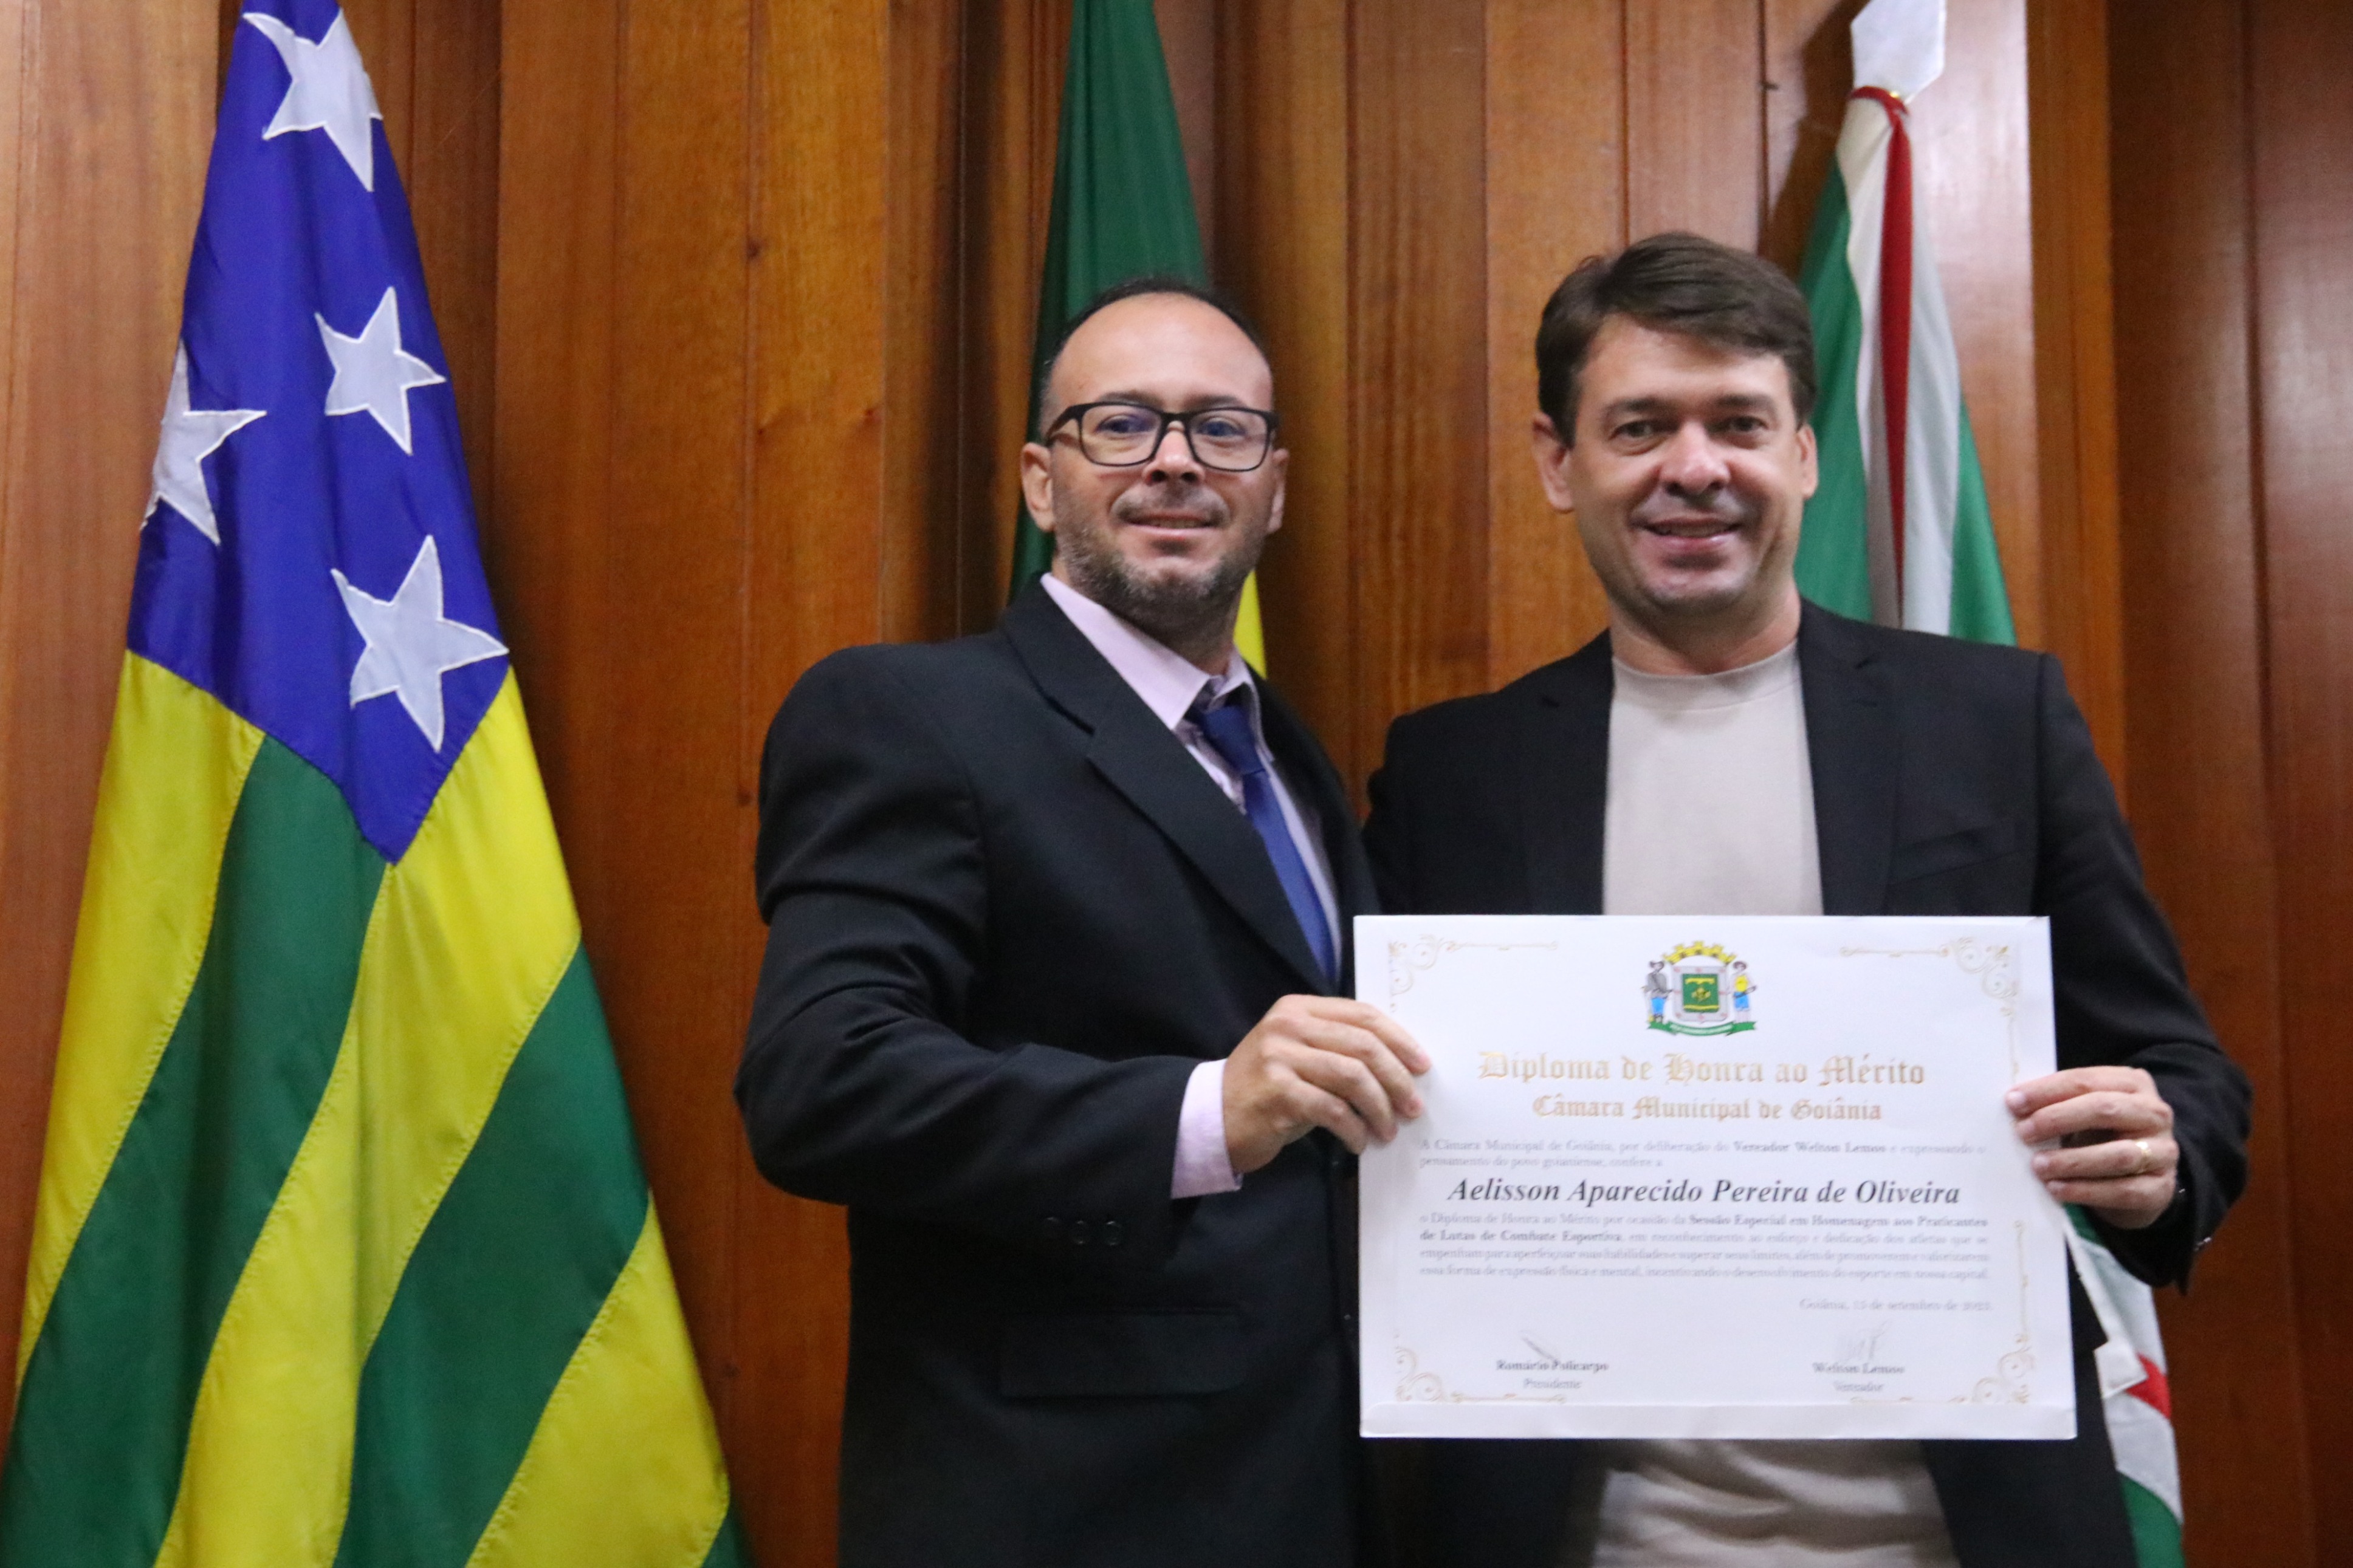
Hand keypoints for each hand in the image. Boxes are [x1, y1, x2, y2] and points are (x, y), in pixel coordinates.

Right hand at [1223, 996, 1428, 1174]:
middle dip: (1396, 1078)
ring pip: (1352, 1077)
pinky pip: (1333, 1109)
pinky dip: (1353, 1129)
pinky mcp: (1277, 1091)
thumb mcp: (1300, 1055)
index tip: (1422, 1066)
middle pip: (1363, 1045)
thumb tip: (1400, 1067)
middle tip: (1413, 1106)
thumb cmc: (1267, 1088)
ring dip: (1379, 1108)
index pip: (1362, 1015)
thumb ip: (1338, 1048)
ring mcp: (1279, 1057)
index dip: (1399, 1040)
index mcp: (1298, 1008)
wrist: (1213, 1116)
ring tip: (1387, 1130)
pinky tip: (1358, 1142)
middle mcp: (1287, 1025)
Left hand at [2007, 1066, 2178, 1228]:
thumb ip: (2060, 1105)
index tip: (2013, 1102)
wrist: (2141, 1179)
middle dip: (2058, 1119)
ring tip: (2038, 1165)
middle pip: (2105, 1110)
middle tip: (2023, 1132)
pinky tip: (2057, 1189)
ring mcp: (2163, 1152)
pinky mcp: (2161, 1188)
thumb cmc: (2103, 1137)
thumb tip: (2014, 1106)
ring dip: (2072, 1161)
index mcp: (2133, 1084)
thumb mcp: (2085, 1114)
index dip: (2047, 1090)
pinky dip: (2086, 1191)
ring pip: (2118, 1155)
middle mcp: (2154, 1114)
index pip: (2086, 1081)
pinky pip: (2123, 1191)